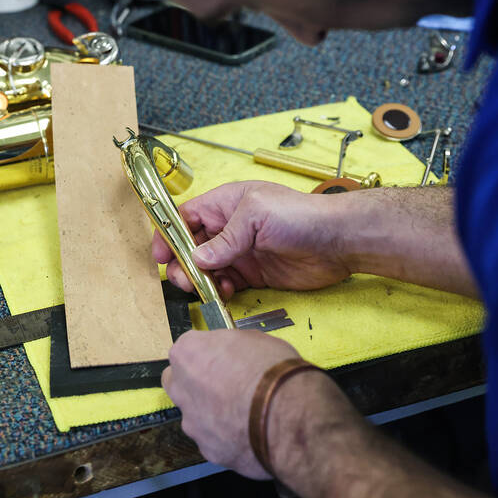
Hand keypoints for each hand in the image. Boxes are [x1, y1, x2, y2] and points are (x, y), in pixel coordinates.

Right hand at [154, 180, 352, 298]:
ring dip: (199, 280)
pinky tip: (224, 292)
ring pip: (206, 268)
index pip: (187, 217)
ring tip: (204, 287)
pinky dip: (219, 290)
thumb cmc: (300, 215)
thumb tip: (197, 258)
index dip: (170, 234)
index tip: (160, 254)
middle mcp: (230, 228)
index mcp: (226, 204)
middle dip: (181, 263)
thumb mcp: (256, 215)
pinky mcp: (254, 274)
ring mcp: (242, 252)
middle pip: (191, 246)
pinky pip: (226, 284)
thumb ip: (225, 238)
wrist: (337, 241)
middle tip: (183, 279)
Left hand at [161, 328, 302, 479]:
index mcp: (188, 353)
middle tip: (226, 385)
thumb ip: (231, 347)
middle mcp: (181, 388)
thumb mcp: (255, 339)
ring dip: (212, 413)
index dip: (210, 354)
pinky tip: (251, 433)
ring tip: (246, 414)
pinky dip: (228, 437)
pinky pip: (214, 440)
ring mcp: (192, 422)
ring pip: (195, 416)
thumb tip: (234, 354)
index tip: (226, 359)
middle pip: (179, 382)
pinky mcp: (208, 451)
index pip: (188, 349)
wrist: (287, 418)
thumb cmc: (272, 371)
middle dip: (196, 383)